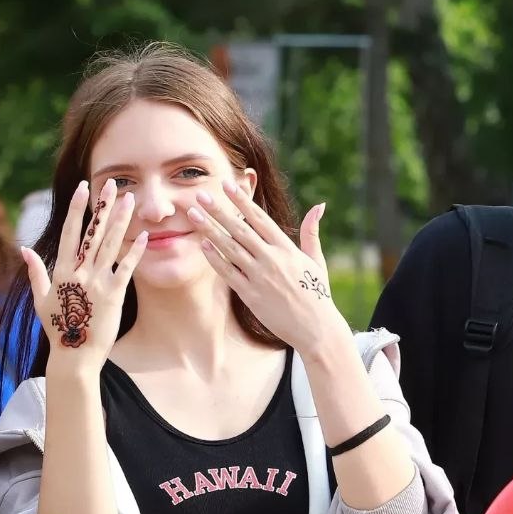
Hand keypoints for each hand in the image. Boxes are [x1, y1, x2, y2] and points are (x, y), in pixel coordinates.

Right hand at [23, 180, 146, 370]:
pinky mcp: (114, 295)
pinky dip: (135, 252)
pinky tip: (144, 236)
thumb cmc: (57, 328)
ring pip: (110, 245)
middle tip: (111, 183)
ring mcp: (97, 282)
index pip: (70, 232)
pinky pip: (126, 268)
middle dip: (102, 206)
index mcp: (61, 271)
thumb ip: (35, 272)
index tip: (83, 188)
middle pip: (93, 233)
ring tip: (129, 200)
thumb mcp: (40, 299)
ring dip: (121, 221)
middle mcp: (79, 273)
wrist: (74, 354)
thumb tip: (24, 249)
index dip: (78, 209)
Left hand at [190, 181, 344, 353]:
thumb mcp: (315, 260)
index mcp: (287, 248)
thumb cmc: (316, 293)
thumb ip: (311, 232)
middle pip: (240, 229)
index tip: (227, 185)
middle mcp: (272, 259)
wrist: (316, 328)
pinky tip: (202, 245)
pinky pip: (228, 273)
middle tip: (200, 194)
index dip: (242, 201)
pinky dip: (215, 258)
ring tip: (193, 215)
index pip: (260, 218)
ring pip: (229, 248)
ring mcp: (260, 277)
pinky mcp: (250, 295)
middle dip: (219, 210)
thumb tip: (319, 205)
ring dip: (209, 230)